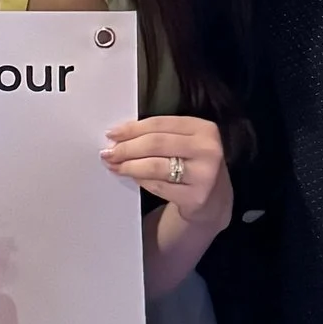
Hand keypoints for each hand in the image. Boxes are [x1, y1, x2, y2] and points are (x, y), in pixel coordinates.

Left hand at [102, 114, 230, 227]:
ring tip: (115, 165)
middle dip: (127, 148)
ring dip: (129, 165)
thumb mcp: (185, 143)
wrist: (214, 199)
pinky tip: (132, 177)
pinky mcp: (195, 197)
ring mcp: (203, 175)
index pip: (160, 124)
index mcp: (204, 129)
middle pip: (155, 144)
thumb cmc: (193, 164)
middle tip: (108, 152)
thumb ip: (160, 135)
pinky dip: (141, 180)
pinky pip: (158, 186)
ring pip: (154, 166)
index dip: (132, 129)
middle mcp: (207, 150)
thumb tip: (119, 136)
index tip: (112, 134)